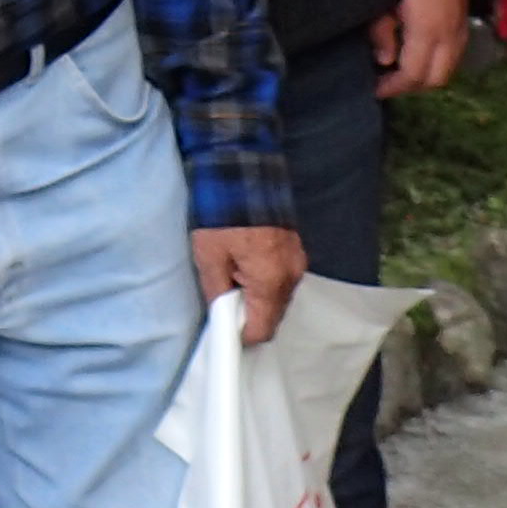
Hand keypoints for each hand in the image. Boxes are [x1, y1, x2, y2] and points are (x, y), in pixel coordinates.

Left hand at [196, 224, 306, 342]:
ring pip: (279, 296)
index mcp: (271, 282)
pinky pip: (282, 277)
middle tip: (225, 300)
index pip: (263, 329)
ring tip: (233, 276)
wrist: (243, 172)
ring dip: (258, 296)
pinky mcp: (296, 249)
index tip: (226, 331)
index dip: (243, 335)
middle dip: (251, 314)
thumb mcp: (208, 255)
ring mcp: (298, 261)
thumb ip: (217, 291)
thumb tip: (222, 316)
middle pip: (273, 314)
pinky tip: (246, 265)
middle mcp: (291, 276)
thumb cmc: (222, 216)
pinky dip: (266, 280)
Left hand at [370, 0, 469, 98]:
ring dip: (426, 75)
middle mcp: (450, 33)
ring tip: (400, 70)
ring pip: (448, 68)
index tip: (374, 89)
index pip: (413, 74)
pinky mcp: (464, 16)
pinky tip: (419, 53)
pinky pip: (455, 53)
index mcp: (427, 29)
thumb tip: (384, 60)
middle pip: (436, 79)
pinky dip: (438, 61)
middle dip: (411, 86)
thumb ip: (382, 30)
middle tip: (387, 83)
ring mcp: (461, 25)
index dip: (393, 87)